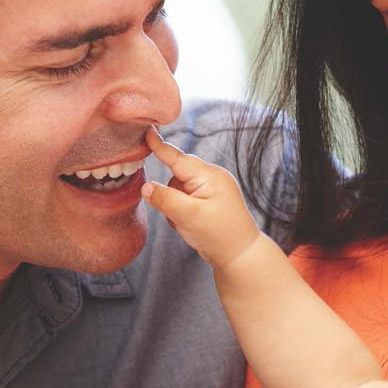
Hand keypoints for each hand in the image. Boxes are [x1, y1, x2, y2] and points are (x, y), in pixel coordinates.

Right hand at [141, 128, 261, 268]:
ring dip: (175, 206)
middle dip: (171, 195)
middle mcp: (212, 177)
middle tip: (179, 215)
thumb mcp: (188, 216)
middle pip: (177, 175)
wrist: (241, 255)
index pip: (178, 157)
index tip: (146, 131)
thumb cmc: (219, 234)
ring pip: (178, 189)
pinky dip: (182, 211)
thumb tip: (145, 187)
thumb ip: (164, 199)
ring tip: (188, 224)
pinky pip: (186, 199)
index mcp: (209, 175)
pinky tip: (191, 225)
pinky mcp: (210, 200)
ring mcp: (212, 189)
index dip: (160, 146)